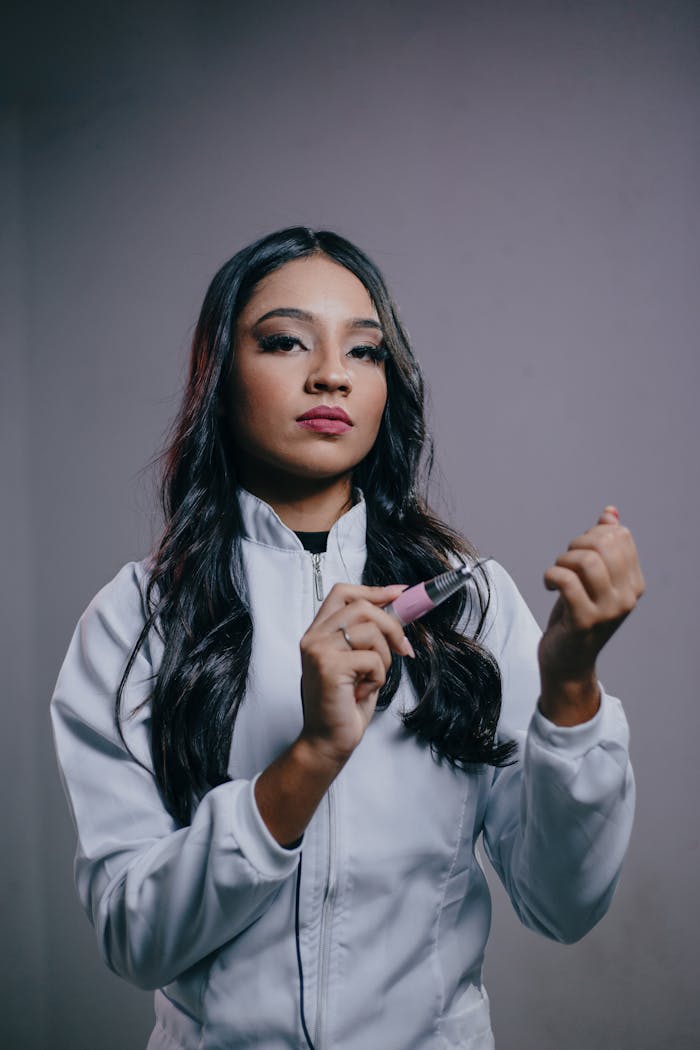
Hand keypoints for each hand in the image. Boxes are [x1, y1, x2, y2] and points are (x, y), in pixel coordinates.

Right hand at [299, 583, 414, 767]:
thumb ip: (367, 635)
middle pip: (362, 607)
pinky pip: (372, 659)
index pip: (342, 592)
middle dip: (392, 626)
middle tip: (403, 649)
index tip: (399, 594)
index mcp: (318, 633)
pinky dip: (378, 677)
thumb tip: (398, 607)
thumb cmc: (344, 705)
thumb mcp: (357, 662)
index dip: (373, 590)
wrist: (328, 741)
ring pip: (371, 630)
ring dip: (384, 657)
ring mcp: (318, 651)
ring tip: (372, 679)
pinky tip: (362, 692)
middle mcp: (313, 638)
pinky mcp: (329, 667)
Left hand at [538, 506, 644, 724]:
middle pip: (603, 544)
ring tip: (557, 574)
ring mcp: (608, 610)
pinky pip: (566, 581)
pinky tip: (548, 584)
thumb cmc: (577, 615)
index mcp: (634, 582)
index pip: (619, 536)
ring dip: (562, 561)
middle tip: (564, 563)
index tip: (578, 552)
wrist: (567, 661)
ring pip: (585, 560)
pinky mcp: (584, 621)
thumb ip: (604, 546)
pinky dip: (551, 575)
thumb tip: (610, 513)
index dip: (592, 535)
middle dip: (575, 545)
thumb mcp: (593, 579)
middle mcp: (627, 596)